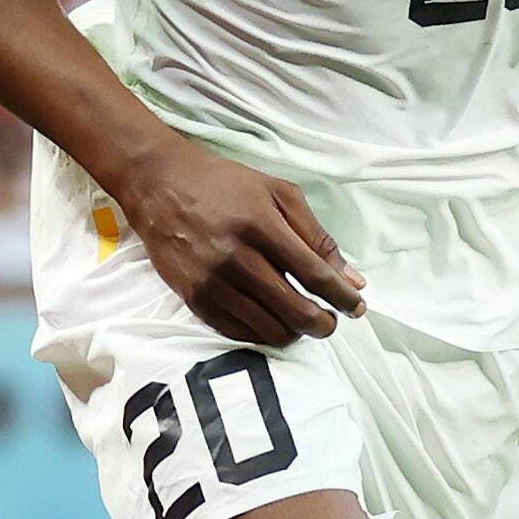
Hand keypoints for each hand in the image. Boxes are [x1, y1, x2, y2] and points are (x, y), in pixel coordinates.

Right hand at [114, 137, 363, 348]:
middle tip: (330, 322)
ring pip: (268, 329)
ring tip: (302, 321)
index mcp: (261, 226)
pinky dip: (262, 332)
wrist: (160, 186)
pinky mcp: (194, 299)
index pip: (314, 274)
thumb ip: (317, 236)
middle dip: (323, 323)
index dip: (341, 297)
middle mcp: (236, 259)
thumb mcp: (279, 194)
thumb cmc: (226, 185)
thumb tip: (352, 279)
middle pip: (294, 310)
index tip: (357, 307)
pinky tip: (271, 320)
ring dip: (294, 332)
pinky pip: (238, 332)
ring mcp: (213, 283)